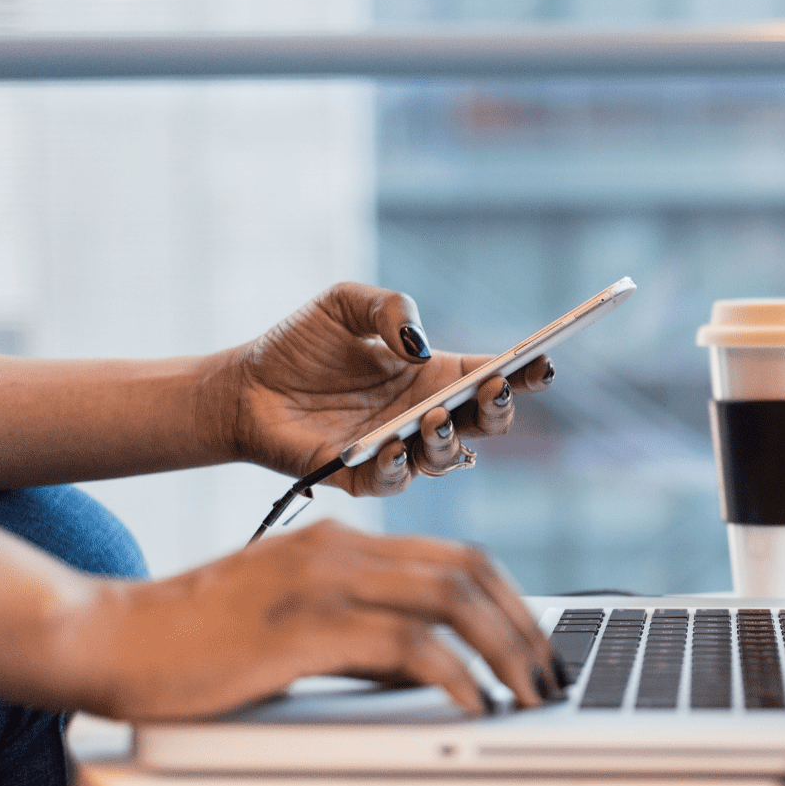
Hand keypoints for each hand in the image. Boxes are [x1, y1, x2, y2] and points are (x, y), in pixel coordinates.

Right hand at [58, 520, 566, 720]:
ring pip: (451, 600)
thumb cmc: (201, 640)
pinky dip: (454, 675)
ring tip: (528, 694)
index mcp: (344, 541)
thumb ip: (364, 632)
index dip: (512, 599)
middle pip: (469, 571)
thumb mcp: (298, 621)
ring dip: (505, 650)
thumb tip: (433, 668)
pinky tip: (473, 703)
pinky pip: (406, 645)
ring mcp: (323, 582)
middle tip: (550, 674)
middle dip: (524, 625)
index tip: (539, 644)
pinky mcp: (304, 626)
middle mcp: (341, 549)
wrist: (112, 638)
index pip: (458, 556)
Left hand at [220, 282, 555, 495]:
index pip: (494, 376)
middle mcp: (426, 416)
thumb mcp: (344, 304)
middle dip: (499, 410)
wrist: (242, 387)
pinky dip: (399, 467)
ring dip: (450, 441)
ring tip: (434, 417)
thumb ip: (389, 308)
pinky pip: (394, 481)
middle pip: (486, 424)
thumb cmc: (299, 346)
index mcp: (435, 375)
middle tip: (493, 389)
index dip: (525, 372)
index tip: (542, 362)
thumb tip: (419, 345)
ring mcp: (399, 450)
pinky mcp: (362, 477)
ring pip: (448, 459)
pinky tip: (392, 446)